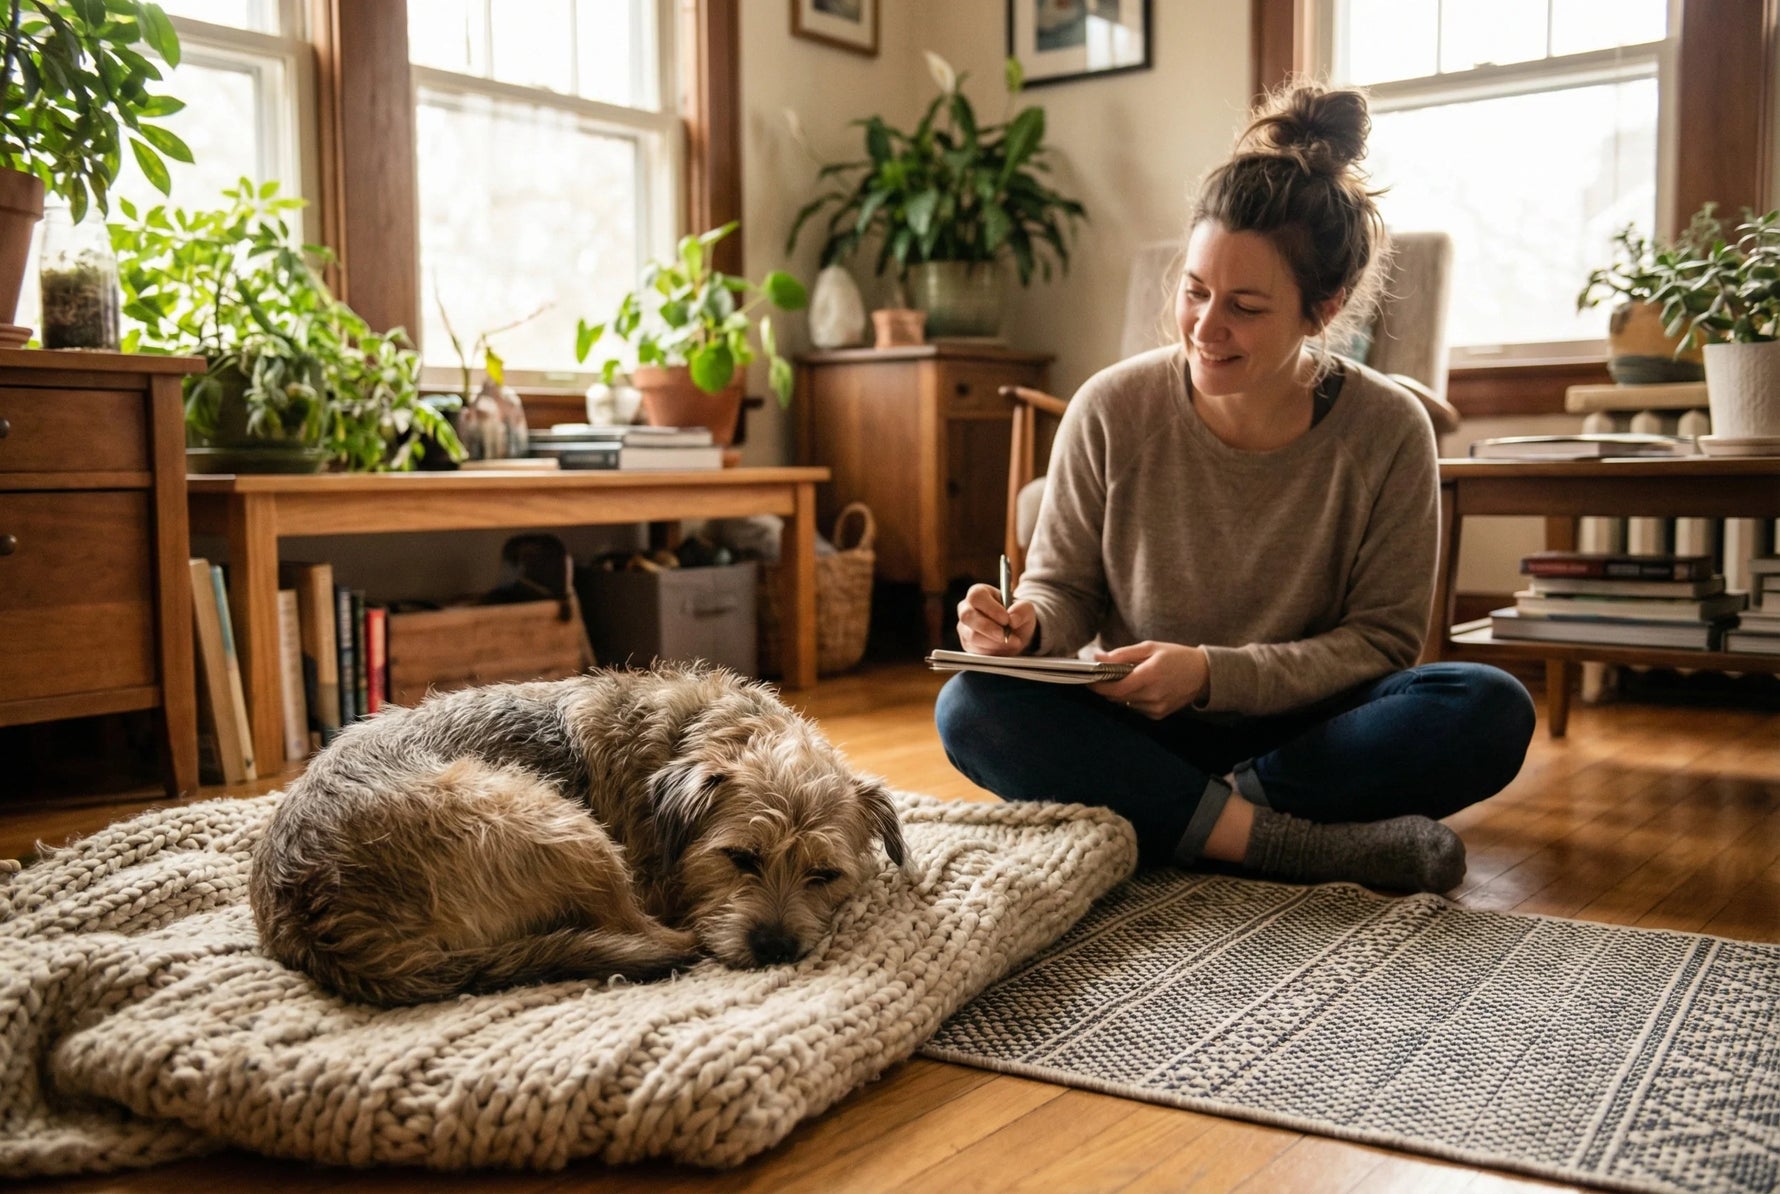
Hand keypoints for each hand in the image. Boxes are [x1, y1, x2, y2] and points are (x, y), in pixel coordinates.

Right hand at [955, 582, 1036, 655]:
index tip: (1006, 619)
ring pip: (972, 635)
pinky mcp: (967, 643)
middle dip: (988, 628)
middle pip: (967, 616)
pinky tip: (1003, 647)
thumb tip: (1012, 619)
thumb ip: (1022, 610)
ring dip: (994, 642)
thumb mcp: (1026, 610)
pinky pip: (975, 649)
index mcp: (979, 593)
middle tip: (1004, 636)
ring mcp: (964, 627)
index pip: (976, 596)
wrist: (1016, 634)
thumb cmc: (1017, 617)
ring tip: (1011, 642)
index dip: (990, 608)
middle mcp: (966, 608)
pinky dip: (992, 651)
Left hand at [1090, 641, 1208, 718]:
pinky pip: (1135, 708)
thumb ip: (1122, 654)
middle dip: (1107, 687)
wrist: (1203, 674)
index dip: (1097, 685)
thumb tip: (1097, 658)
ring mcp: (1155, 708)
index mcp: (1149, 676)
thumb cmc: (1176, 657)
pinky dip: (1133, 699)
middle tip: (1105, 675)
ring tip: (1131, 679)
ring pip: (1124, 703)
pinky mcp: (1158, 715)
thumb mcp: (1149, 648)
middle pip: (1116, 697)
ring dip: (1121, 692)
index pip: (1114, 688)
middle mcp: (1152, 695)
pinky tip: (1143, 688)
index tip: (1087, 679)